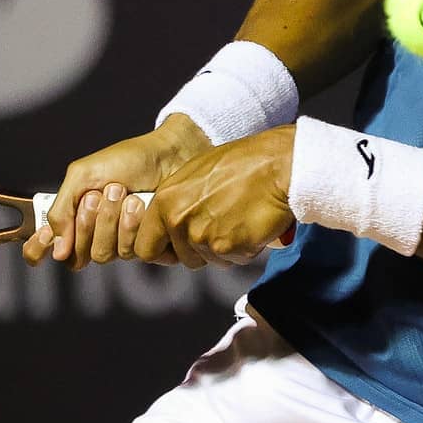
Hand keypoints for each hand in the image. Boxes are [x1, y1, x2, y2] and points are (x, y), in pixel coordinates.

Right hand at [24, 114, 209, 269]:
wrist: (167, 156)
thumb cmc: (126, 161)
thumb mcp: (83, 175)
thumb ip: (62, 209)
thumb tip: (55, 248)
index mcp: (72, 218)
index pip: (41, 251)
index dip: (37, 250)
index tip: (44, 237)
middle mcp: (93, 235)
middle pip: (77, 255)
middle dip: (88, 222)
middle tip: (100, 194)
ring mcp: (119, 243)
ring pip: (103, 254)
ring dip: (112, 220)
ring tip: (124, 193)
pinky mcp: (145, 246)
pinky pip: (131, 252)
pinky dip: (133, 224)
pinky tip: (140, 205)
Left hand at [133, 126, 295, 269]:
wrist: (277, 165)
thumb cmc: (242, 163)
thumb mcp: (195, 173)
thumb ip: (177, 202)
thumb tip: (170, 224)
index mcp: (166, 201)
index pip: (145, 248)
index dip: (165, 250)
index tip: (179, 245)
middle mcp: (179, 221)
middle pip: (183, 258)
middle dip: (202, 250)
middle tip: (222, 226)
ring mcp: (204, 237)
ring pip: (210, 260)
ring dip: (226, 248)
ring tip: (240, 218)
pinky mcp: (229, 248)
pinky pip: (234, 259)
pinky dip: (245, 248)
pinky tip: (252, 224)